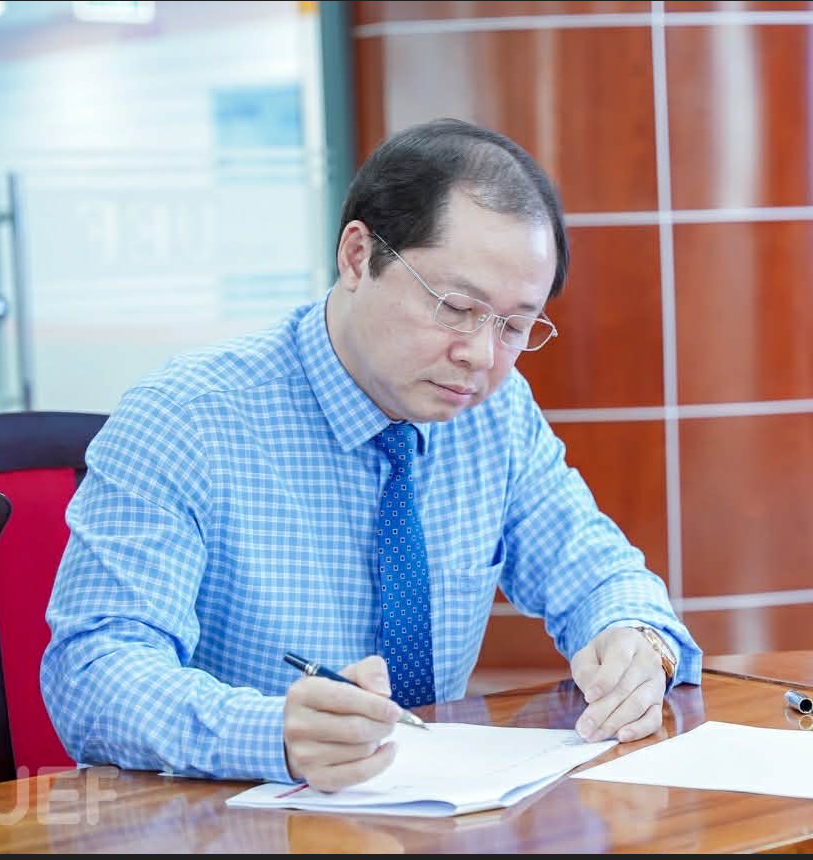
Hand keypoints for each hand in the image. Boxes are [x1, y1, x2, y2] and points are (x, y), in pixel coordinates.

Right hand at [283, 655, 400, 790]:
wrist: (309, 728)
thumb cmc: (334, 698)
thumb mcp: (351, 673)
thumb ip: (371, 670)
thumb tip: (383, 693)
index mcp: (302, 693)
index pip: (344, 699)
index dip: (375, 705)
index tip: (394, 709)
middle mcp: (297, 725)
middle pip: (354, 729)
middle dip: (382, 725)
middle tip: (391, 721)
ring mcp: (303, 755)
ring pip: (359, 751)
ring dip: (378, 741)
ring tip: (376, 731)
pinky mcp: (315, 778)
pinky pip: (357, 774)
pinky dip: (380, 763)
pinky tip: (386, 750)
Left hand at [570, 627, 665, 742]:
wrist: (630, 652)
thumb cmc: (603, 655)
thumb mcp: (588, 654)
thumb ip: (586, 671)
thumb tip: (592, 697)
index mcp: (627, 641)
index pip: (619, 661)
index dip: (604, 681)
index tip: (588, 697)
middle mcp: (647, 660)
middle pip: (625, 688)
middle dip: (602, 711)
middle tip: (584, 728)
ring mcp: (656, 681)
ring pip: (637, 705)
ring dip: (614, 723)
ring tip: (594, 735)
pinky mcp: (660, 701)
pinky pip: (653, 719)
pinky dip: (638, 730)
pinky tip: (621, 736)